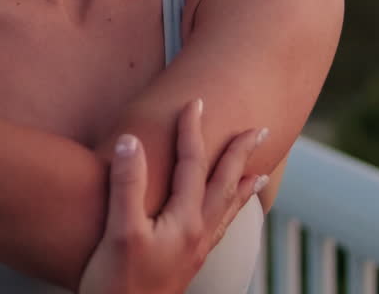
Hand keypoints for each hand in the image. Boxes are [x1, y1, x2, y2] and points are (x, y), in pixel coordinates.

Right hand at [78, 100, 267, 293]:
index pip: (192, 165)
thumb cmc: (119, 284)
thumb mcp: (119, 232)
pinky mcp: (187, 265)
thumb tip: (131, 141)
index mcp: (184, 221)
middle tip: (259, 130)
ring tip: (258, 174)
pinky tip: (221, 219)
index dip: (192, 131)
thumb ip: (128, 185)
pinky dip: (228, 216)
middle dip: (240, 155)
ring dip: (242, 186)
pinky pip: (218, 231)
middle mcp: (197, 234)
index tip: (195, 103)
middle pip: (225, 185)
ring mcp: (195, 251)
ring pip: (227, 211)